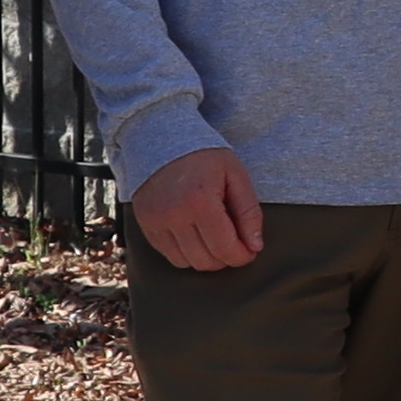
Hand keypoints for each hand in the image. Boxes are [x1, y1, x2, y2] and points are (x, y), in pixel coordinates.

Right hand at [131, 148, 262, 271]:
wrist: (162, 138)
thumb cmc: (204, 156)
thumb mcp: (235, 175)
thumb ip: (249, 212)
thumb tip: (255, 246)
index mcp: (200, 201)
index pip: (225, 249)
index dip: (243, 256)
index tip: (250, 250)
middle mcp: (174, 216)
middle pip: (206, 261)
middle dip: (226, 258)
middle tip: (234, 243)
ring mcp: (155, 222)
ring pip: (186, 263)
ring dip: (205, 257)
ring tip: (214, 237)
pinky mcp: (145, 224)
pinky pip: (168, 255)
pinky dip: (185, 252)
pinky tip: (195, 234)